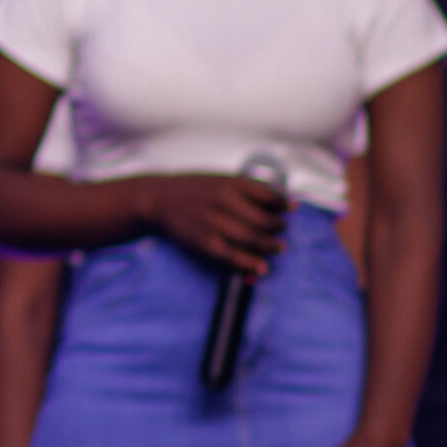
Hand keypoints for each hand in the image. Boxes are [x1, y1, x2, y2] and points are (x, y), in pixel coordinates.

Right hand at [139, 172, 287, 274]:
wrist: (156, 198)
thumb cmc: (193, 189)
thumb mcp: (219, 179)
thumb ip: (248, 189)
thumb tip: (286, 202)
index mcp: (227, 182)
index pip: (268, 195)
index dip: (283, 204)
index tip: (289, 208)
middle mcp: (221, 201)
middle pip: (263, 220)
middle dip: (278, 228)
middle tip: (282, 230)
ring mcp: (212, 222)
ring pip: (252, 239)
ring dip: (270, 246)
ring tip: (277, 247)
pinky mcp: (203, 241)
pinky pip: (233, 256)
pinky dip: (250, 263)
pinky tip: (261, 266)